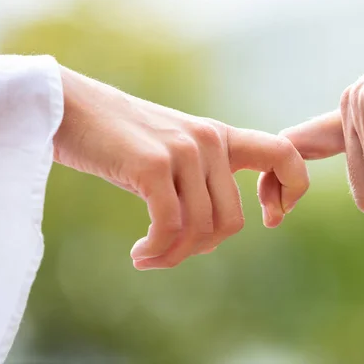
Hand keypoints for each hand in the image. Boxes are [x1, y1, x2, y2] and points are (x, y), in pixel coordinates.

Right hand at [53, 67, 308, 269]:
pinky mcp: (153, 165)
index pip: (284, 154)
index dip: (293, 189)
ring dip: (174, 254)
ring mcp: (184, 151)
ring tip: (150, 256)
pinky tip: (140, 254)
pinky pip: (171, 227)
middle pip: (232, 219)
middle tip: (171, 252)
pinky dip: (158, 250)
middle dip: (203, 247)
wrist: (70, 107)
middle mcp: (209, 140)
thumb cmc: (120, 140)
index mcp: (220, 136)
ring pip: (202, 228)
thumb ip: (200, 186)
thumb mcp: (172, 155)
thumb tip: (212, 240)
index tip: (272, 217)